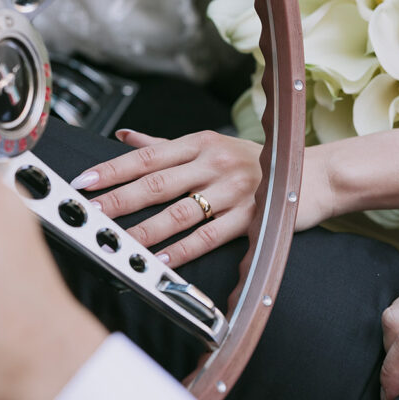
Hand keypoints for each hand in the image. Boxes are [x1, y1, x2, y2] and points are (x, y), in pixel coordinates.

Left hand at [71, 129, 330, 266]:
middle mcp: (214, 164)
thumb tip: (123, 138)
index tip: (85, 182)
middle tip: (90, 214)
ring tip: (119, 243)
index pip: (147, 157)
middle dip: (120, 200)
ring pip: (180, 214)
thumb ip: (165, 145)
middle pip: (157, 184)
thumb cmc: (256, 162)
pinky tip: (162, 261)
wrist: (313, 175)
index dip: (113, 169)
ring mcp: (233, 191)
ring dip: (146, 230)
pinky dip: (183, 250)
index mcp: (200, 143)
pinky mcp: (250, 218)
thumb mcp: (212, 145)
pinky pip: (209, 237)